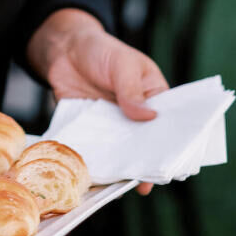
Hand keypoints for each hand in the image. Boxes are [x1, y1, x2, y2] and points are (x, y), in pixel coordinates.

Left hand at [27, 8, 168, 195]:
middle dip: (146, 164)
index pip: (168, 126)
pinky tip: (95, 178)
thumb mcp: (122, 64)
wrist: (64, 50)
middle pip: (145, 146)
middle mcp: (136, 118)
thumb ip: (132, 90)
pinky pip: (96, 151)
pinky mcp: (91, 131)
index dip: (171, 145)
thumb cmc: (101, 50)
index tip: (172, 164)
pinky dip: (96, 164)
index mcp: (154, 99)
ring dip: (120, 168)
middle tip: (144, 183)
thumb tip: (148, 117)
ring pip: (121, 154)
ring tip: (120, 186)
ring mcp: (114, 127)